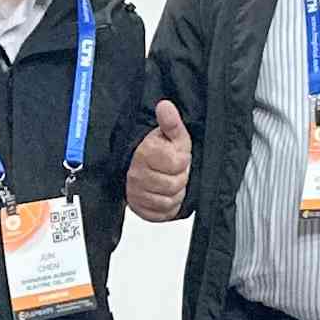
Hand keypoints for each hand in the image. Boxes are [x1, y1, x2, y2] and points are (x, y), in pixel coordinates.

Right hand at [127, 100, 191, 222]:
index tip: (179, 156)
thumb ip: (171, 122)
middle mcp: (136, 175)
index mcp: (145, 153)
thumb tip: (165, 106)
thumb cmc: (159, 150)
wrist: (137, 168)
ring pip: (168, 201)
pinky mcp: (138, 209)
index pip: (178, 163)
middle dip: (181, 178)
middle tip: (175, 171)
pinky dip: (168, 207)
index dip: (184, 161)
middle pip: (174, 184)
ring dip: (175, 193)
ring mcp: (135, 193)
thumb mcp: (172, 134)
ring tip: (171, 181)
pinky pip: (161, 214)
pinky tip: (166, 195)